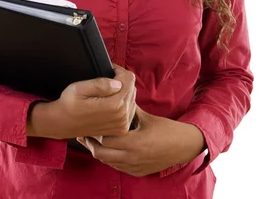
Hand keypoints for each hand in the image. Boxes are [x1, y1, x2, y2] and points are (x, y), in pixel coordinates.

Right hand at [28, 65, 136, 138]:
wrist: (63, 123)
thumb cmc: (69, 104)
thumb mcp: (79, 88)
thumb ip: (99, 84)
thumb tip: (118, 83)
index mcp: (114, 105)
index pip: (129, 79)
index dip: (118, 71)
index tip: (108, 71)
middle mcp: (122, 116)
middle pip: (132, 88)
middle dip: (121, 81)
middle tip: (105, 80)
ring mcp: (123, 124)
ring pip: (132, 98)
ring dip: (123, 92)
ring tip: (106, 92)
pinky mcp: (122, 129)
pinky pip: (131, 109)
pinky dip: (123, 103)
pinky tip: (110, 102)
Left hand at [76, 106, 205, 176]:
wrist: (184, 146)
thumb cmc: (165, 129)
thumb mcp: (145, 116)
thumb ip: (127, 109)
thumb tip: (114, 95)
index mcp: (134, 143)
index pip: (105, 139)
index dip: (95, 132)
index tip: (89, 123)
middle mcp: (132, 158)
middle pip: (101, 154)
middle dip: (91, 144)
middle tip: (84, 133)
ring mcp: (134, 167)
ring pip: (107, 162)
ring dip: (99, 152)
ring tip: (91, 140)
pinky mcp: (137, 172)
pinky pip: (116, 167)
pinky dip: (109, 159)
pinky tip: (107, 149)